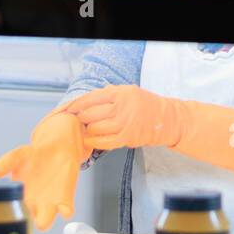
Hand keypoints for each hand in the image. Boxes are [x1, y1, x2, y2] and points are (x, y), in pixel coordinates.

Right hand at [0, 110, 89, 229]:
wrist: (57, 148)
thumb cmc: (35, 156)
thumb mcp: (18, 155)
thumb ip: (6, 162)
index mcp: (18, 197)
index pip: (12, 214)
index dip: (10, 219)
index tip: (10, 217)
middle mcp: (32, 204)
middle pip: (27, 223)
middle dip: (24, 224)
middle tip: (23, 217)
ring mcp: (49, 204)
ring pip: (46, 221)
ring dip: (45, 220)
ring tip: (44, 215)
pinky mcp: (65, 198)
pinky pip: (66, 211)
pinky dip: (66, 212)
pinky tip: (64, 209)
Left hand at [64, 85, 181, 150]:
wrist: (164, 119)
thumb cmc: (143, 104)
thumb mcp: (127, 91)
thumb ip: (107, 95)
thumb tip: (84, 103)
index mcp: (119, 93)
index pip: (90, 98)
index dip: (76, 105)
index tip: (68, 109)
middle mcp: (121, 107)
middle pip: (90, 114)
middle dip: (81, 118)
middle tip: (79, 120)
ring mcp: (124, 123)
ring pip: (95, 128)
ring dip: (87, 130)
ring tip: (86, 129)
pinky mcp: (126, 137)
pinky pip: (104, 142)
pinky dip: (94, 141)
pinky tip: (91, 140)